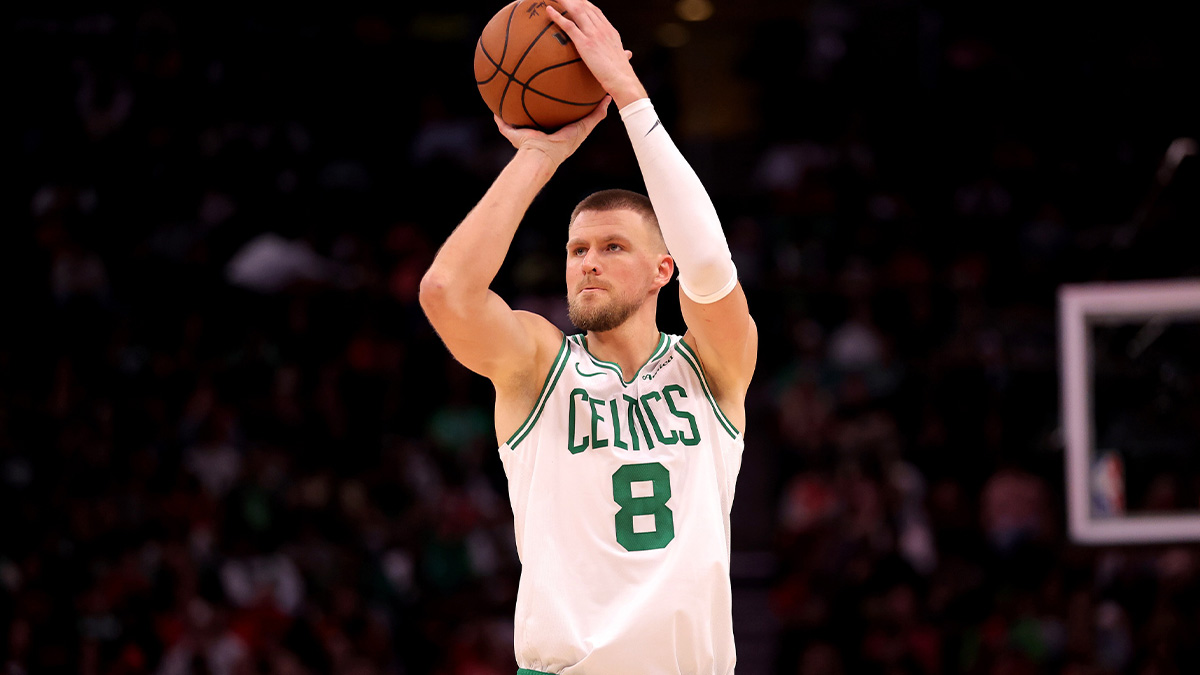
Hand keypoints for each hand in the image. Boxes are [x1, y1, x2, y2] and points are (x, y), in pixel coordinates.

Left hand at [494, 95, 612, 165]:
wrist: (539, 156)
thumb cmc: (527, 147)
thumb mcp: (513, 132)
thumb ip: (504, 122)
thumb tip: (495, 113)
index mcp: (558, 128)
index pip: (565, 113)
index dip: (570, 104)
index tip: (572, 91)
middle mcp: (571, 127)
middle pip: (583, 110)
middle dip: (590, 99)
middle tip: (594, 85)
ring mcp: (580, 128)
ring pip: (594, 111)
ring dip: (601, 100)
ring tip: (606, 87)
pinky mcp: (585, 129)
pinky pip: (596, 115)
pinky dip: (603, 106)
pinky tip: (607, 95)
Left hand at [547, 0, 647, 107]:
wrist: (622, 79)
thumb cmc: (622, 73)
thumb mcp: (623, 57)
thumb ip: (623, 53)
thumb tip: (628, 54)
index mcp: (610, 31)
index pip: (596, 11)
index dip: (585, 4)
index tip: (577, 1)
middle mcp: (602, 28)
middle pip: (585, 6)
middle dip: (573, 0)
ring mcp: (593, 34)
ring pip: (576, 10)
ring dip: (565, 1)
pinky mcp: (585, 43)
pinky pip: (568, 26)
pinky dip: (557, 16)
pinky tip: (548, 10)